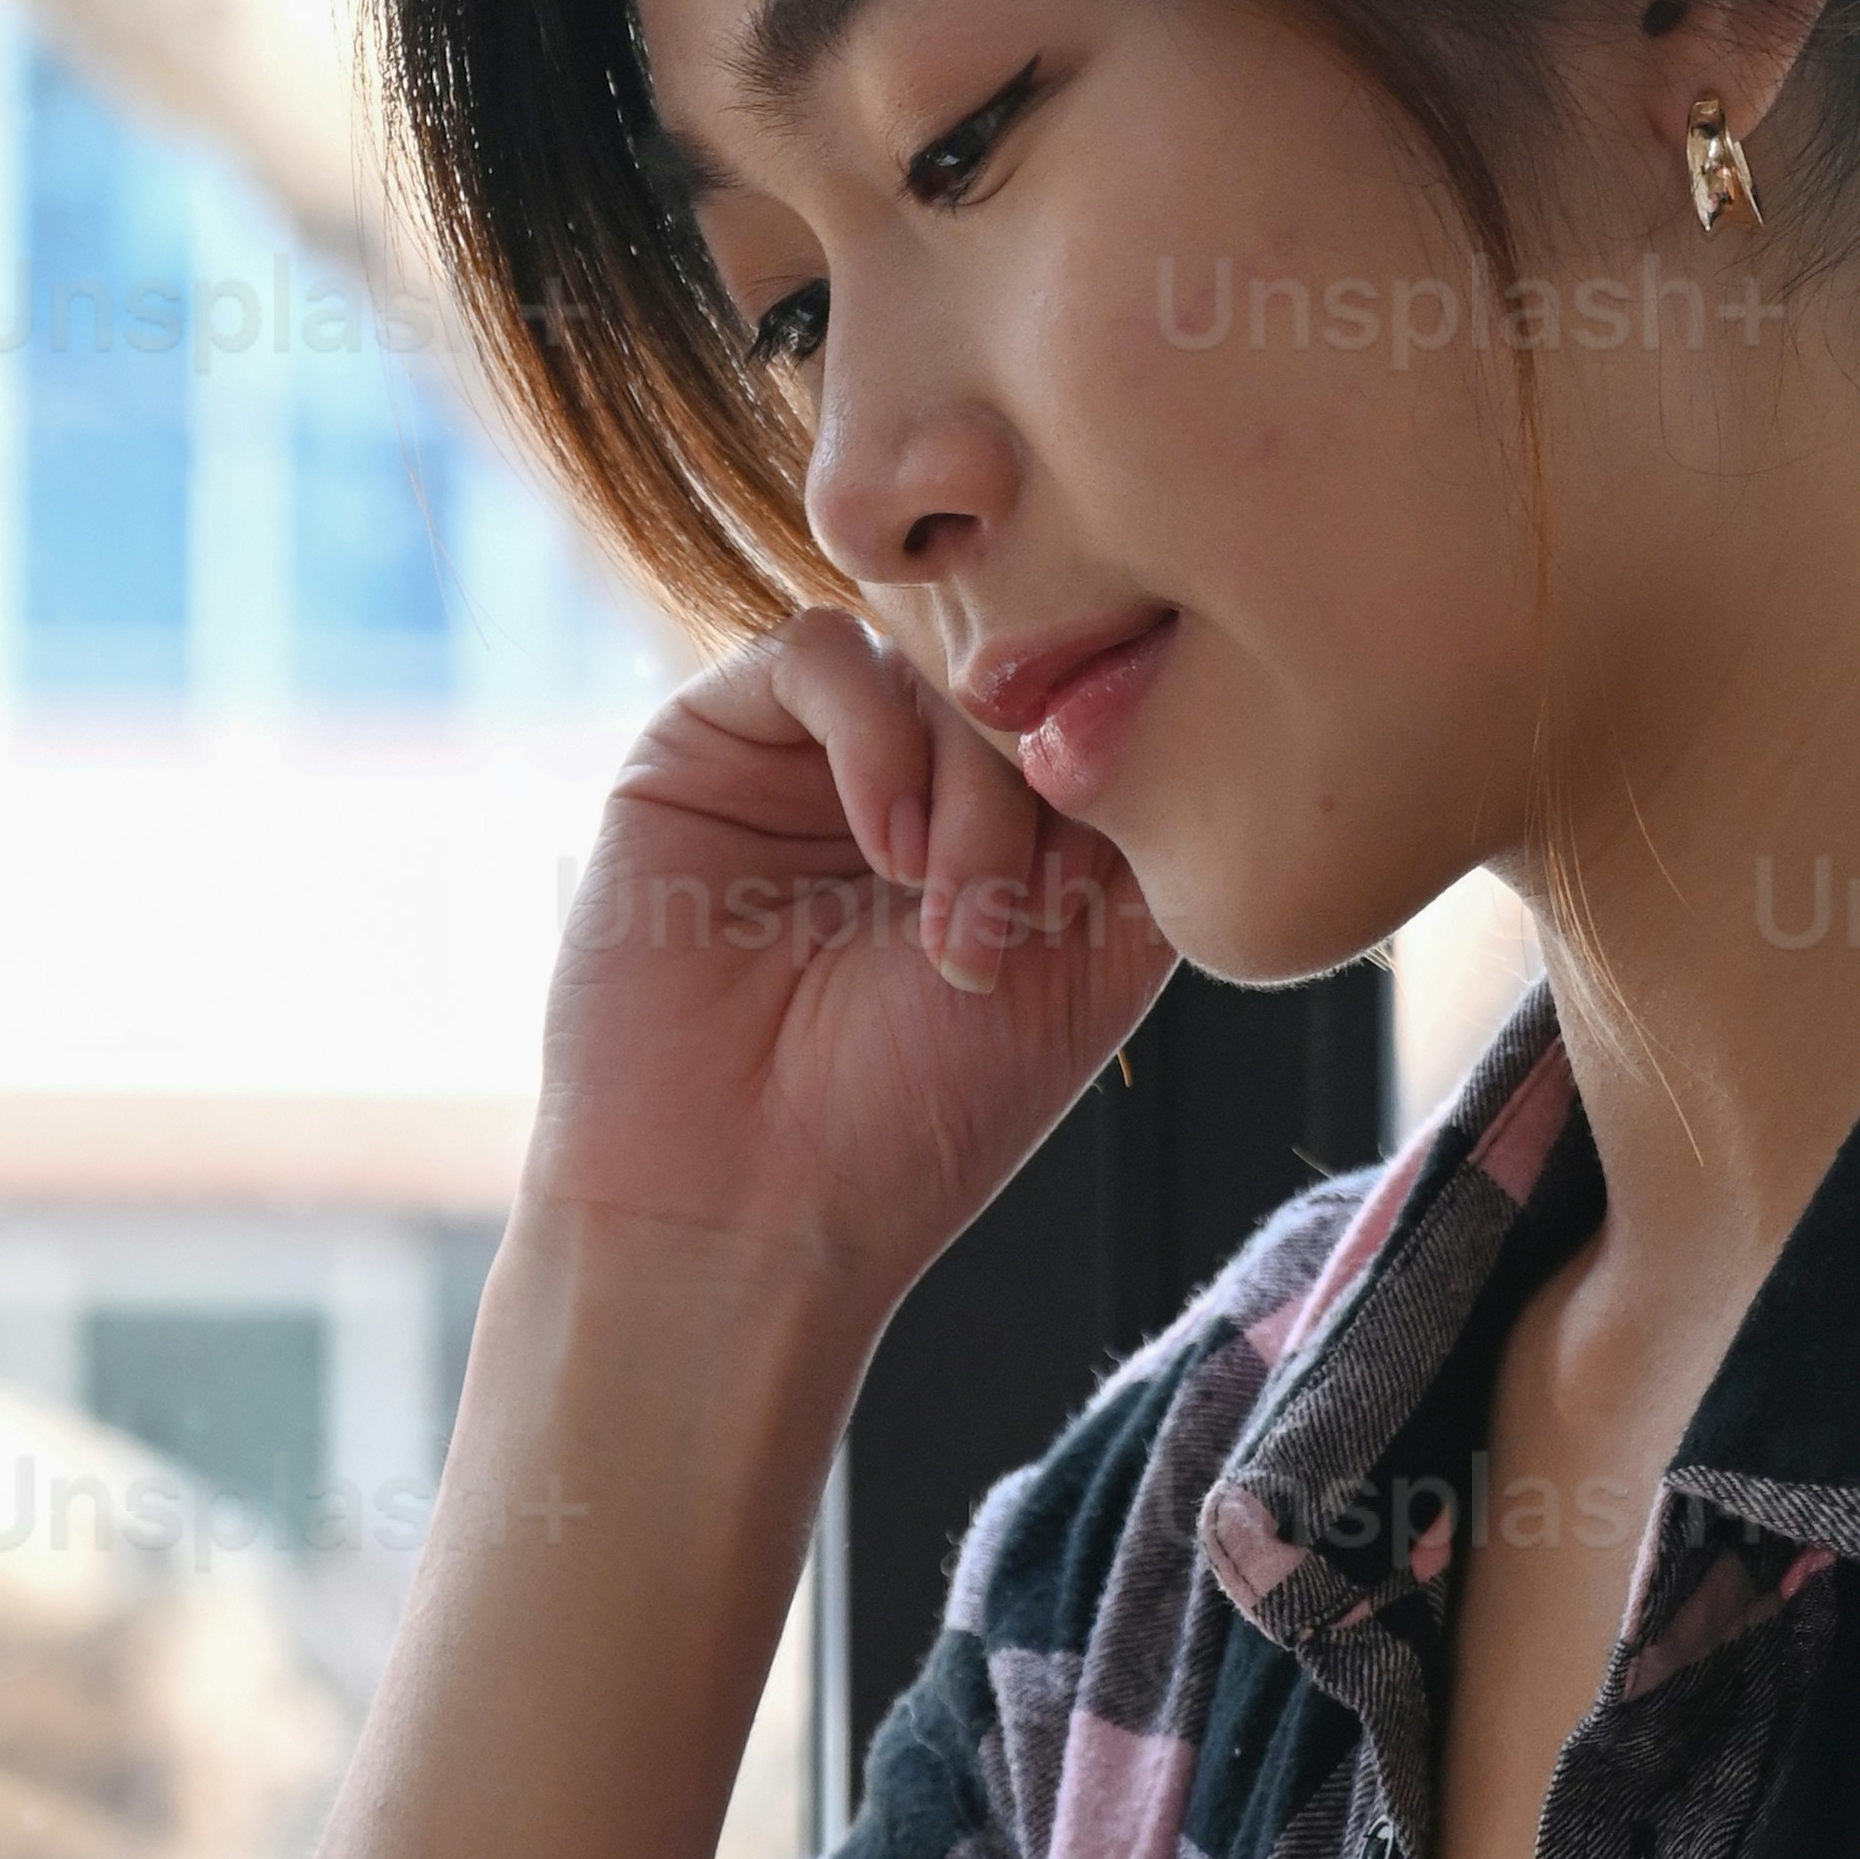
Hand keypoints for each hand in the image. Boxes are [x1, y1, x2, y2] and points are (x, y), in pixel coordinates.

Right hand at [520, 610, 1167, 1314]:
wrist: (744, 1208)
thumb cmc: (917, 1119)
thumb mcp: (1088, 966)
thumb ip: (1134, 826)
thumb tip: (1153, 685)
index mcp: (1001, 826)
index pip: (1082, 704)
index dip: (1111, 763)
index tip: (1099, 890)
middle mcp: (905, 778)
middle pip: (1013, 673)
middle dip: (1040, 786)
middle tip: (1024, 919)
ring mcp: (805, 756)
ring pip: (926, 658)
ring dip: (968, 782)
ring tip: (950, 918)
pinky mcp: (705, 742)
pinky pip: (819, 651)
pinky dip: (877, 737)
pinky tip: (885, 851)